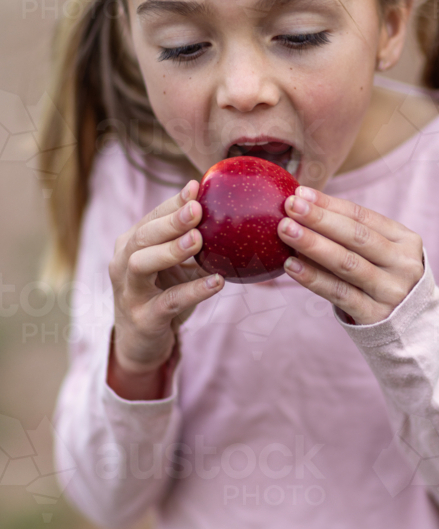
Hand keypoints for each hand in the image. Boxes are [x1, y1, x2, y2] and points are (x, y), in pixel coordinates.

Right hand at [109, 180, 222, 376]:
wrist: (140, 342)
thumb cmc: (161, 293)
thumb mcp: (172, 263)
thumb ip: (189, 238)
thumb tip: (225, 208)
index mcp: (130, 245)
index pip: (151, 217)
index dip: (173, 202)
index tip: (197, 187)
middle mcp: (123, 264)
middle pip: (142, 237)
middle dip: (170, 221)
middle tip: (197, 209)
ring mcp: (130, 292)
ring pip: (141, 265)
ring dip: (170, 250)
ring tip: (198, 240)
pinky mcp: (144, 318)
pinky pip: (168, 302)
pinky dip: (193, 290)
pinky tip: (217, 281)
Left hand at [277, 187, 423, 324]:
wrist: (411, 327)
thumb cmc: (384, 280)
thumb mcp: (382, 253)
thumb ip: (352, 234)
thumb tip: (303, 206)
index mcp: (406, 240)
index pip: (363, 217)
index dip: (330, 204)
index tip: (300, 193)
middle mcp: (402, 264)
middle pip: (356, 237)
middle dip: (320, 219)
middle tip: (290, 206)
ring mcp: (391, 291)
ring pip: (346, 263)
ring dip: (313, 244)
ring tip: (286, 230)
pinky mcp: (376, 315)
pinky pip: (339, 294)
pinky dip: (313, 278)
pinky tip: (291, 265)